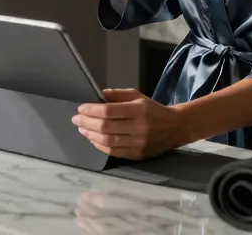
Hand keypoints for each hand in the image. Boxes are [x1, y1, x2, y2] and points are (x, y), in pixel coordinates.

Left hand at [72, 88, 187, 159]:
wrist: (175, 127)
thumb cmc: (153, 109)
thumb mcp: (138, 96)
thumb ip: (118, 95)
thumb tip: (98, 95)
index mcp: (138, 110)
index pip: (109, 111)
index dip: (92, 110)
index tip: (81, 108)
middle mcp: (138, 127)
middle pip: (105, 127)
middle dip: (87, 123)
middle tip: (76, 119)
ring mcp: (138, 143)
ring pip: (108, 141)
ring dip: (91, 135)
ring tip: (82, 130)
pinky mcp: (137, 154)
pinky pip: (114, 152)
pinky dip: (100, 146)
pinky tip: (93, 140)